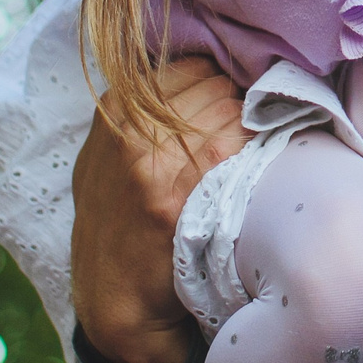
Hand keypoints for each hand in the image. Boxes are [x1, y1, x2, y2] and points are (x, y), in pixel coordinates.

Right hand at [69, 54, 247, 362]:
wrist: (115, 297)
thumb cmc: (118, 224)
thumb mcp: (108, 157)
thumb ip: (140, 114)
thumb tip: (197, 74)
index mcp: (116, 109)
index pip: (191, 64)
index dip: (217, 83)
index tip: (229, 106)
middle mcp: (132, 128)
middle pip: (216, 83)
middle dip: (235, 103)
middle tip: (242, 135)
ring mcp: (154, 159)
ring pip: (232, 108)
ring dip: (248, 127)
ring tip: (245, 157)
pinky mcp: (181, 193)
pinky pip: (238, 143)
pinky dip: (254, 150)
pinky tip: (252, 172)